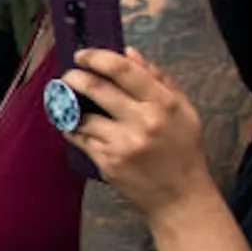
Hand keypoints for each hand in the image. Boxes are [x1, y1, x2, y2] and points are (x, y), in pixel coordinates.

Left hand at [59, 47, 215, 217]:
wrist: (180, 197)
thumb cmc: (182, 150)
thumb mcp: (182, 110)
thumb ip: (158, 79)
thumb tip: (129, 53)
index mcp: (163, 104)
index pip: (123, 70)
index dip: (97, 58)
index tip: (82, 55)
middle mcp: (142, 121)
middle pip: (96, 88)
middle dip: (75, 78)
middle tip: (69, 75)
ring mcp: (123, 143)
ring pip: (84, 116)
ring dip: (72, 107)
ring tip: (71, 103)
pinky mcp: (108, 162)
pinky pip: (81, 139)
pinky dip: (74, 130)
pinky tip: (76, 127)